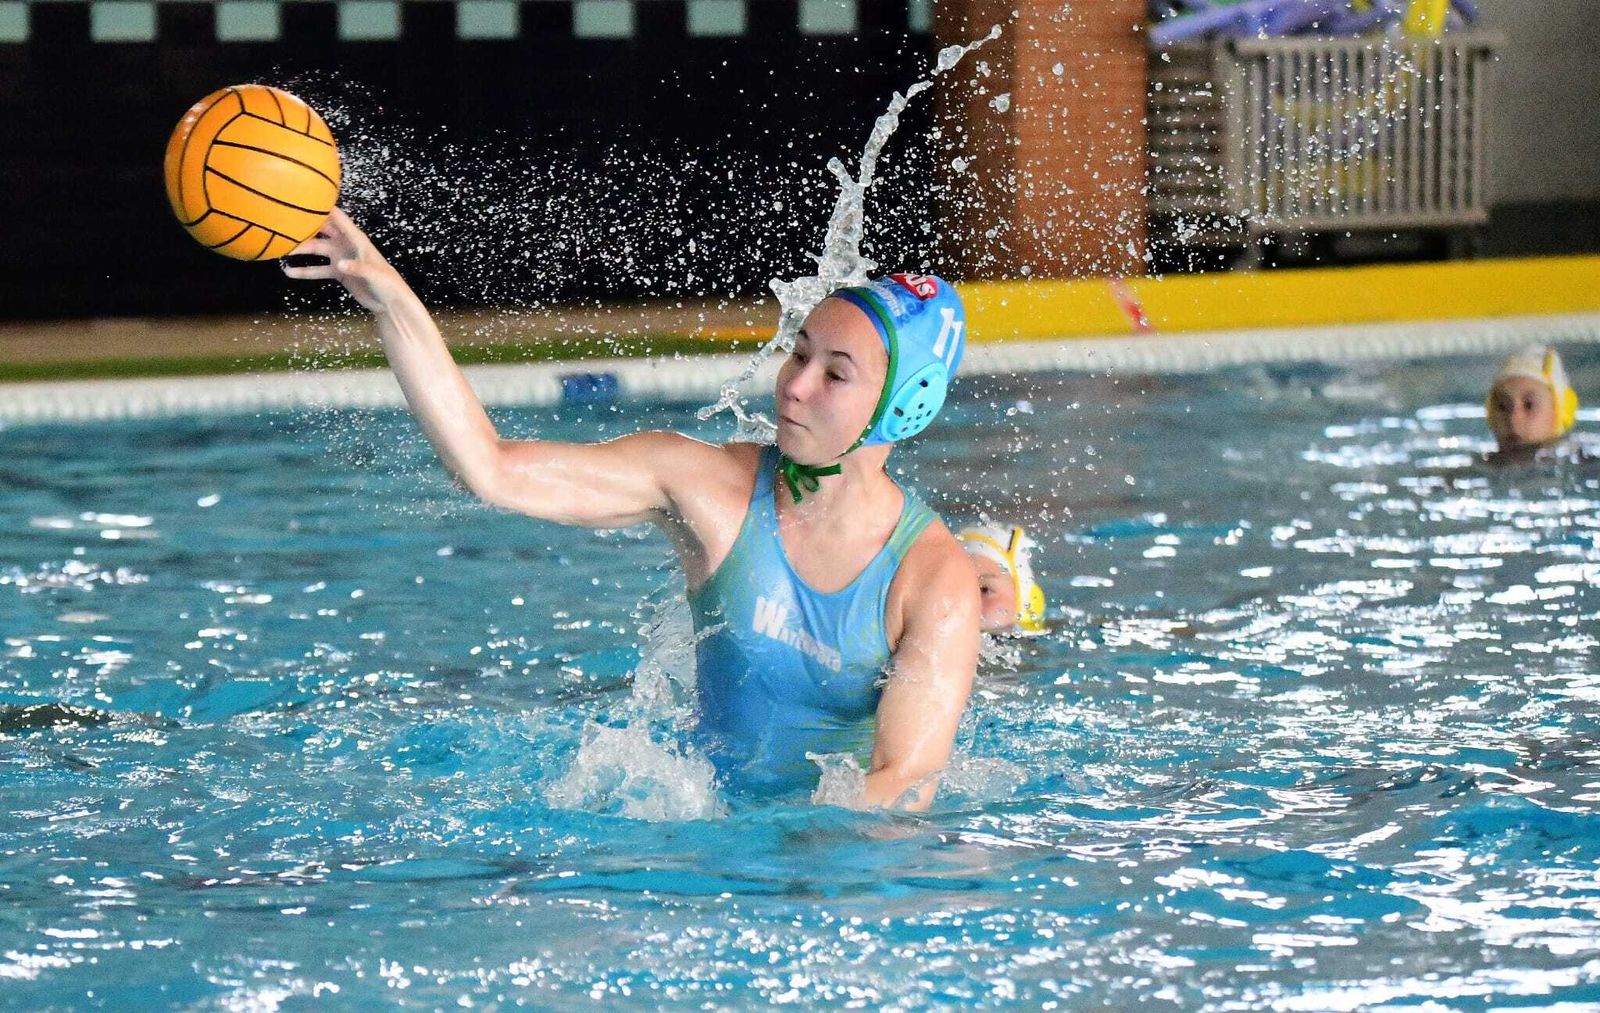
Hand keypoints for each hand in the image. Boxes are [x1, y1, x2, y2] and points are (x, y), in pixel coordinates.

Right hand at [281, 207, 406, 313]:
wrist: (389, 302)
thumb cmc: (388, 283)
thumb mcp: (374, 274)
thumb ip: (358, 268)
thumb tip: (340, 265)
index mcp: (357, 239)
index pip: (339, 218)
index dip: (324, 207)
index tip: (306, 198)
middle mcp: (346, 244)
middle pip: (322, 231)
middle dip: (305, 226)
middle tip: (285, 223)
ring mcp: (341, 257)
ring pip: (316, 249)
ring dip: (301, 249)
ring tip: (281, 250)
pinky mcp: (338, 272)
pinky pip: (318, 270)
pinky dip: (304, 271)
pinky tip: (289, 272)